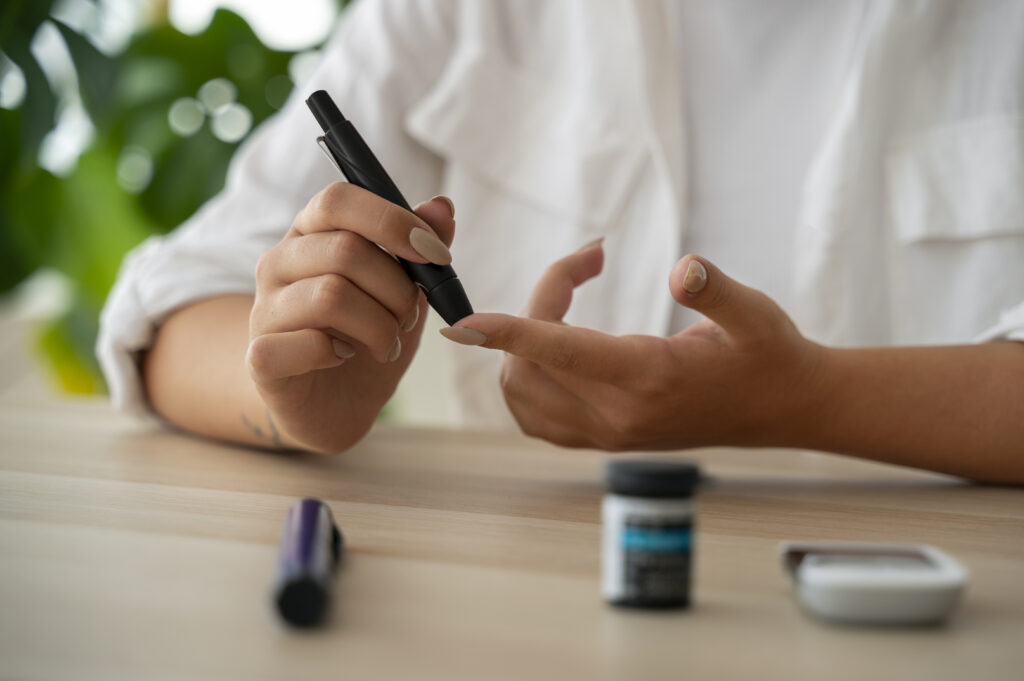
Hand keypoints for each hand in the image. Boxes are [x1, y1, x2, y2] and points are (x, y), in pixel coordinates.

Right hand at [247, 184, 455, 451]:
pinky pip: (306, 343)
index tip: (435, 254)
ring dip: (379, 327)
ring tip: (388, 345)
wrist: (332, 404)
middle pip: (345, 250)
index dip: (392, 221)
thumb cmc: (366, 336)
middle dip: (397, 289)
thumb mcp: (403, 289)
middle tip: (409, 318)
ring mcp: (264, 309)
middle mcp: (279, 262)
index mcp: (312, 233)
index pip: (339, 200)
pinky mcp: (260, 358)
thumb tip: (441, 206)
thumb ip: (420, 248)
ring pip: (331, 295)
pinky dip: (339, 353)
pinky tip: (343, 358)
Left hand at [441, 242, 826, 449]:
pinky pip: (534, 416)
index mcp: (648, 379)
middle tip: (584, 267)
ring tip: (569, 303)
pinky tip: (556, 345)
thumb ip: (715, 290)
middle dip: (534, 308)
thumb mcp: (755, 313)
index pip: (561, 352)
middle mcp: (617, 415)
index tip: (464, 321)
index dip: (509, 332)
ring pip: (521, 394)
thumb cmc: (768, 354)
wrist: (784, 410)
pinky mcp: (601, 441)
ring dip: (522, 344)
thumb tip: (682, 268)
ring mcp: (605, 435)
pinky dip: (526, 377)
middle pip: (529, 364)